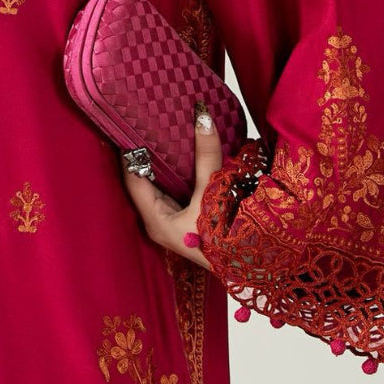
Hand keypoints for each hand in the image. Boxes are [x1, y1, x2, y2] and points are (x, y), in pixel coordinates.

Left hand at [119, 104, 222, 270]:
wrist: (252, 267)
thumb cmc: (227, 240)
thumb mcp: (213, 193)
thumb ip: (206, 156)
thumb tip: (201, 116)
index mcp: (155, 219)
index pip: (132, 177)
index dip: (131, 150)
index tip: (131, 123)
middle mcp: (158, 221)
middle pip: (143, 179)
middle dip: (146, 152)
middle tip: (147, 122)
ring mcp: (171, 221)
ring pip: (158, 184)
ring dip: (162, 162)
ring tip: (162, 130)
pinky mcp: (184, 220)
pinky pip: (173, 189)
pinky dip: (175, 172)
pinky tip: (181, 153)